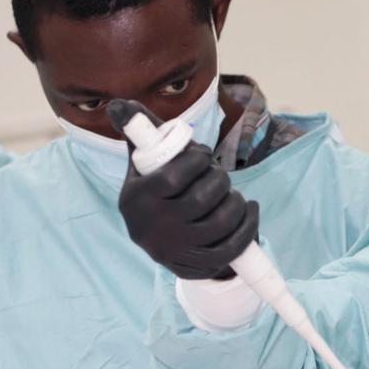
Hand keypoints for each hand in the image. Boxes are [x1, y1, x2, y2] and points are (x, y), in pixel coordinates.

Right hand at [108, 99, 257, 280]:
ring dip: (235, 201)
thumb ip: (139, 131)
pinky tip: (249, 210)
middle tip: (219, 175)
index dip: (197, 160)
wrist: (163, 242)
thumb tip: (120, 103)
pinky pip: (232, 246)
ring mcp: (174, 250)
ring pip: (220, 222)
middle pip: (201, 199)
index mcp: (134, 199)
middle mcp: (151, 228)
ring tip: (233, 194)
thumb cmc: (157, 190)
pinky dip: (248, 225)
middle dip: (219, 179)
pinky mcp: (195, 265)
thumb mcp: (144, 163)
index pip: (174, 176)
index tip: (203, 154)